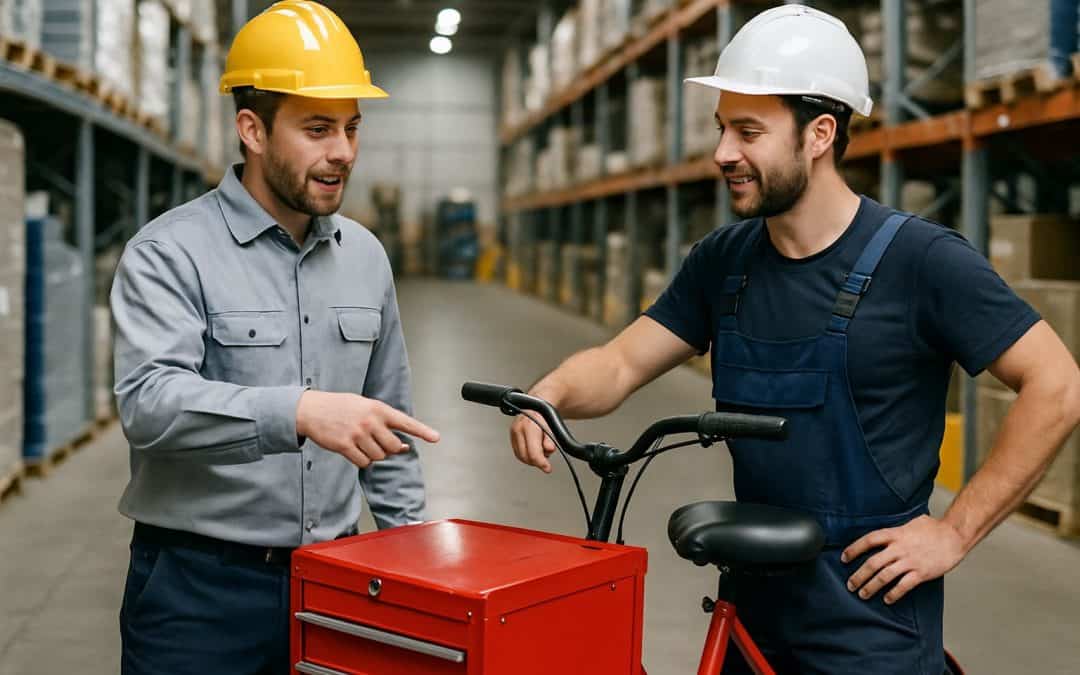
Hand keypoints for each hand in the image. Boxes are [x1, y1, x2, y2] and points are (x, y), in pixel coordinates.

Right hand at [296, 391, 439, 468]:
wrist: (312, 409)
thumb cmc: (341, 407)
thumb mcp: (365, 405)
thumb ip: (384, 423)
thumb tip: (402, 446)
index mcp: (378, 408)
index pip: (405, 421)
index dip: (422, 431)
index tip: (436, 438)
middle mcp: (371, 421)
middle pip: (393, 447)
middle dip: (389, 449)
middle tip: (378, 443)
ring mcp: (358, 434)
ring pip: (379, 457)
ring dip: (373, 455)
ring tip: (361, 442)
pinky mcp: (346, 446)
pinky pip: (364, 463)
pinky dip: (362, 461)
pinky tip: (353, 450)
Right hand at [510, 410, 557, 472]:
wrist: (537, 405)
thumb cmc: (546, 415)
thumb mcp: (553, 426)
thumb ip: (551, 439)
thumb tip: (549, 449)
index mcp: (529, 426)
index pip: (533, 453)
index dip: (541, 463)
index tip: (547, 468)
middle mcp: (518, 429)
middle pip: (525, 457)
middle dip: (536, 462)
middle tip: (545, 461)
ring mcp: (513, 432)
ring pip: (520, 456)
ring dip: (531, 459)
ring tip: (540, 452)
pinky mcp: (511, 436)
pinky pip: (517, 452)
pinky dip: (526, 455)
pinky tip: (533, 451)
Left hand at [842, 515, 966, 604]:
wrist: (955, 536)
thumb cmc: (934, 528)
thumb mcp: (911, 523)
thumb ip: (896, 529)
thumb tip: (885, 535)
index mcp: (895, 534)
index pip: (868, 540)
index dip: (854, 549)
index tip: (844, 558)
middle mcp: (899, 548)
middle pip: (872, 563)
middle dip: (858, 576)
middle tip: (850, 585)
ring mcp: (910, 561)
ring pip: (885, 576)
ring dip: (871, 587)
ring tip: (863, 594)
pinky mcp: (921, 573)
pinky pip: (904, 586)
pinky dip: (894, 594)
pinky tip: (887, 599)